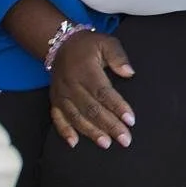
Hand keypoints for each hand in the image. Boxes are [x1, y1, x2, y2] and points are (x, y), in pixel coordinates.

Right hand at [48, 31, 134, 148]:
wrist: (61, 45)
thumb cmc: (88, 46)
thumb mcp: (106, 42)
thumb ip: (118, 56)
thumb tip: (129, 73)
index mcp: (86, 71)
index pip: (104, 93)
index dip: (117, 107)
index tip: (131, 120)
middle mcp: (72, 85)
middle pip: (92, 109)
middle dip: (109, 125)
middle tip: (125, 140)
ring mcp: (61, 95)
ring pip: (76, 116)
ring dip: (91, 132)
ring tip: (106, 144)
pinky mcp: (55, 100)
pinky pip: (57, 118)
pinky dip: (64, 131)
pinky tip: (74, 143)